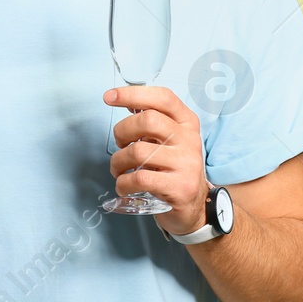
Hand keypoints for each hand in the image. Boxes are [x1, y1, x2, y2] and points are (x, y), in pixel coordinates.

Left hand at [105, 85, 208, 234]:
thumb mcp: (169, 140)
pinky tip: (124, 186)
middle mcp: (189, 139)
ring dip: (118, 162)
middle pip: (147, 120)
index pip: (162, 97)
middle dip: (122, 131)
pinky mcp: (179, 187)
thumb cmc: (173, 169)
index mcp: (187, 122)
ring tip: (119, 170)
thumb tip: (125, 101)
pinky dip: (123, 183)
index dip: (133, 94)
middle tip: (120, 145)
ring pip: (138, 151)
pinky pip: (140, 179)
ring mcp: (186, 164)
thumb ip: (152, 122)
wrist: (193, 207)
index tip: (109, 97)